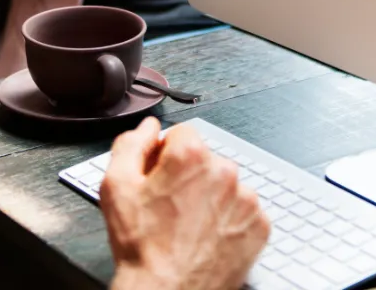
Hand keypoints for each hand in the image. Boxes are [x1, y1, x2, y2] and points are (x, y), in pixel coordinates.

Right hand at [103, 118, 269, 289]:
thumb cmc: (143, 247)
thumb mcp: (116, 187)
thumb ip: (130, 145)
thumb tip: (148, 128)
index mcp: (191, 157)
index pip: (182, 135)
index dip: (166, 156)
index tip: (160, 177)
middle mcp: (224, 172)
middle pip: (206, 160)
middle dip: (190, 177)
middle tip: (171, 207)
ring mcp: (246, 200)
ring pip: (226, 185)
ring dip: (211, 197)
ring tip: (190, 226)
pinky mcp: (259, 225)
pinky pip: (243, 211)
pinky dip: (229, 220)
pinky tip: (208, 236)